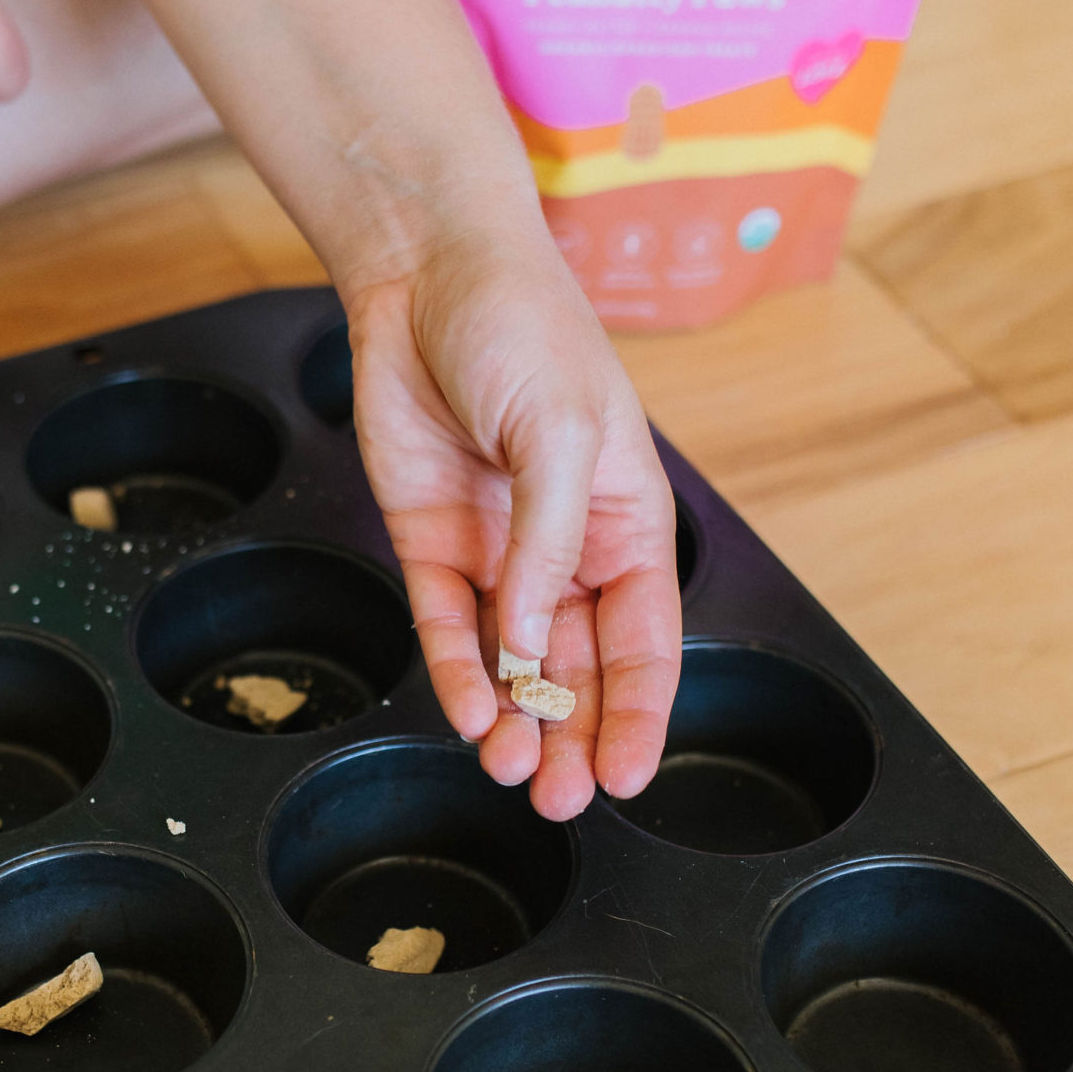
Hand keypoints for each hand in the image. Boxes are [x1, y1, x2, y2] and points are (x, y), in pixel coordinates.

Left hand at [346, 233, 680, 822]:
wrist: (425, 270)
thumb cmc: (522, 328)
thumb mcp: (562, 435)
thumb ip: (547, 547)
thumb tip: (531, 643)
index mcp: (628, 521)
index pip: (647, 640)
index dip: (641, 713)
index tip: (628, 775)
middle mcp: (567, 548)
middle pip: (579, 668)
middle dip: (573, 738)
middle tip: (560, 801)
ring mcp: (499, 550)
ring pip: (514, 662)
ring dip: (516, 721)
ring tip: (512, 774)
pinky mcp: (432, 542)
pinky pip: (448, 626)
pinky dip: (459, 673)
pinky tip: (469, 714)